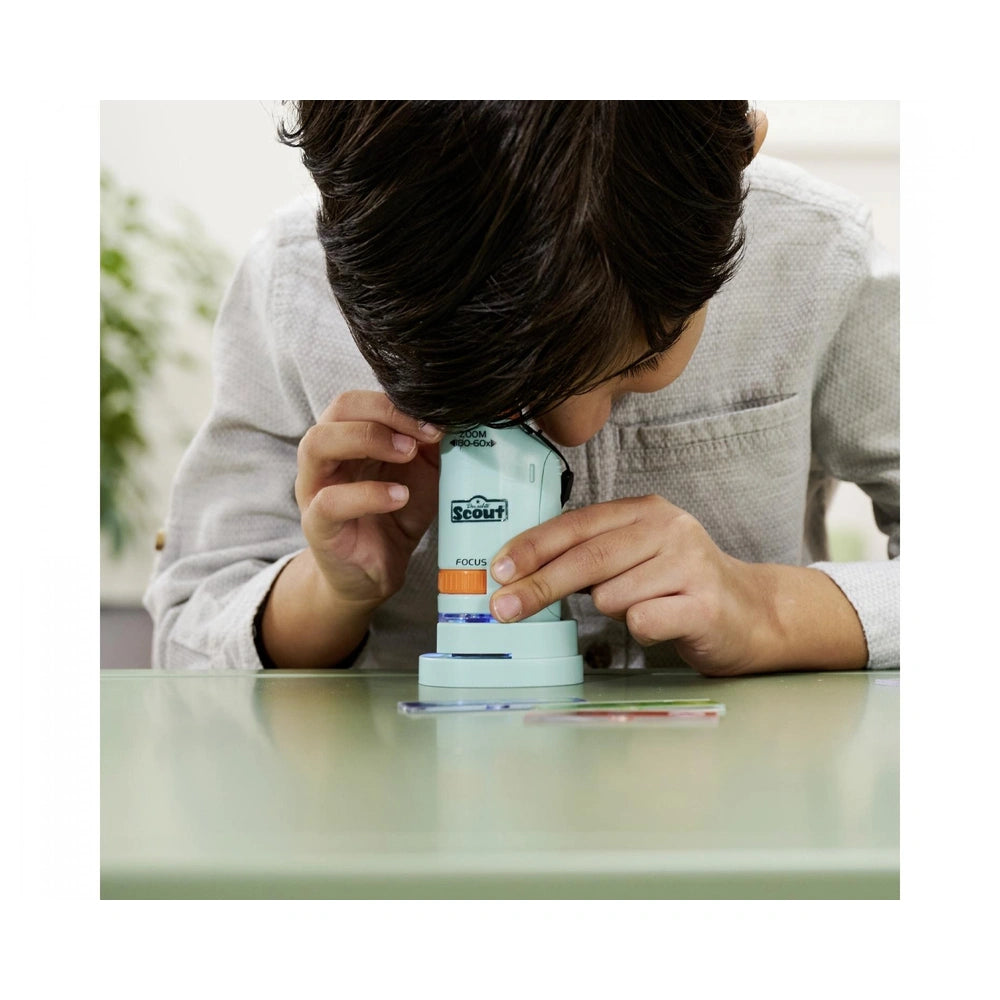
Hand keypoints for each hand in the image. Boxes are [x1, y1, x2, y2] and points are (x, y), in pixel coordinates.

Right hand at [295, 390, 441, 608]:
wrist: (376, 569)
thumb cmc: (395, 514)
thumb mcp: (422, 473)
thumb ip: (432, 445)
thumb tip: (454, 416)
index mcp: (348, 435)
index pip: (362, 398)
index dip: (398, 403)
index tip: (436, 420)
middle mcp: (325, 454)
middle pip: (339, 409)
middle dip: (386, 413)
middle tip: (423, 435)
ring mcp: (315, 488)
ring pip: (318, 443)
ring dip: (368, 440)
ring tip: (407, 455)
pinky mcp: (317, 524)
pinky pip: (330, 501)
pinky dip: (368, 494)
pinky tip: (399, 496)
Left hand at [488, 494, 867, 675]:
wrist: (752, 614)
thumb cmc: (680, 586)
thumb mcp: (636, 555)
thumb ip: (590, 553)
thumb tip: (521, 572)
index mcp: (645, 511)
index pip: (576, 524)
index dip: (532, 547)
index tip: (498, 570)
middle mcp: (669, 529)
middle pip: (586, 559)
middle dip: (538, 586)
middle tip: (503, 610)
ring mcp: (690, 563)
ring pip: (612, 595)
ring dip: (612, 611)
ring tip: (643, 607)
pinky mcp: (704, 604)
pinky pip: (642, 620)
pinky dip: (640, 630)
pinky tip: (662, 623)